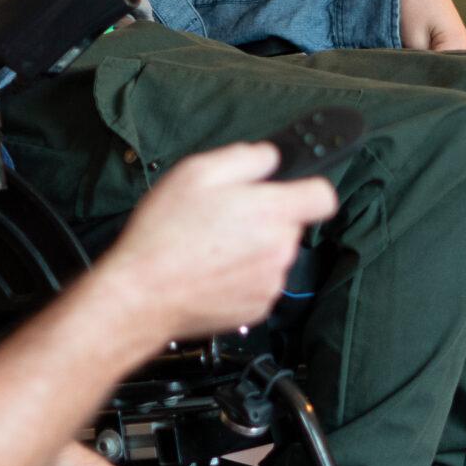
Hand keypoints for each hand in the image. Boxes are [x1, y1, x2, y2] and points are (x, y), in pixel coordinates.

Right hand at [99, 142, 336, 340]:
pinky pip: (260, 282)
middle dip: (266, 217)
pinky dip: (242, 276)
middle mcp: (280, 250)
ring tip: (210, 246)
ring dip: (253, 247)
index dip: (306, 187)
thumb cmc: (165, 233)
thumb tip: (270, 157)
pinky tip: (210, 270)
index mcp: (272, 213)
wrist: (142, 294)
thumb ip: (246, 157)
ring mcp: (270, 283)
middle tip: (225, 216)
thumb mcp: (197, 172)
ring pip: (274, 254)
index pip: (323, 196)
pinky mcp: (257, 309)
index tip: (289, 189)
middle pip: (291, 225)